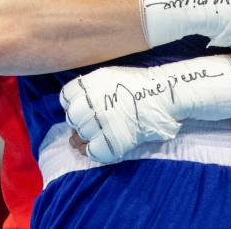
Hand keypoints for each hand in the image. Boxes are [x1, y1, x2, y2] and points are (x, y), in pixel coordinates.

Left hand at [60, 56, 230, 163]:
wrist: (165, 94)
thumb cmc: (139, 85)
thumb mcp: (109, 77)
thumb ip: (89, 90)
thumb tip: (74, 112)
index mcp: (89, 84)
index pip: (65, 98)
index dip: (72, 105)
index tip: (83, 109)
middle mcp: (91, 101)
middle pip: (72, 118)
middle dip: (81, 123)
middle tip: (97, 124)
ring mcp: (101, 121)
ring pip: (82, 135)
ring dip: (90, 138)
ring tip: (104, 134)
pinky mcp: (112, 139)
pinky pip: (94, 151)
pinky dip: (98, 151)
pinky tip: (108, 144)